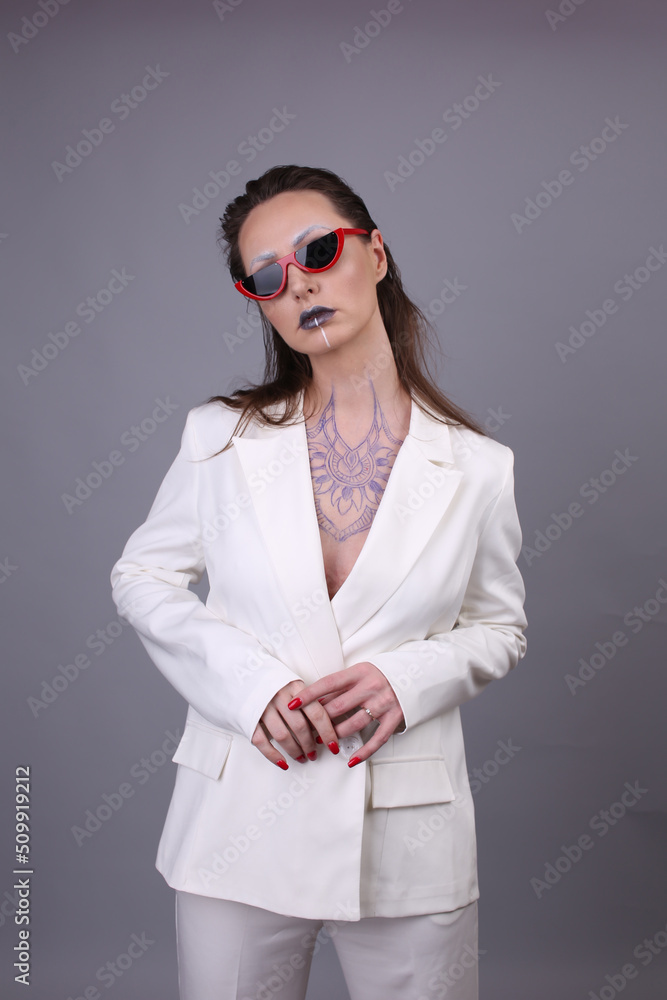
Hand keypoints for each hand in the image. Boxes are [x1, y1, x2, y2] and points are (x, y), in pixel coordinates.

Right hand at [251, 679, 342, 768]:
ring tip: (301, 757)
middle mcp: (279, 696)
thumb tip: (326, 720)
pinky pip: (262, 741)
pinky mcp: (249, 717)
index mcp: (294, 687)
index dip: (327, 732)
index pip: (316, 712)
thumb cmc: (271, 680)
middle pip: (300, 727)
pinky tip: (282, 762)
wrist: (241, 671)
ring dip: (294, 750)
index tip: (333, 745)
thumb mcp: (292, 682)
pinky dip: (273, 755)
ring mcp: (263, 707)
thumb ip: (307, 699)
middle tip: (314, 753)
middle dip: (309, 744)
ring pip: (282, 736)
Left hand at [287, 662, 404, 765]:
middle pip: (339, 706)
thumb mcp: (359, 672)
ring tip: (323, 742)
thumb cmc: (379, 675)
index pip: (328, 683)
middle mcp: (371, 686)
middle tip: (306, 730)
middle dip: (320, 721)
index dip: (309, 695)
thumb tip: (314, 701)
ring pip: (354, 724)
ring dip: (336, 735)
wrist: (413, 674)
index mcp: (359, 672)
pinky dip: (364, 751)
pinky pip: (377, 738)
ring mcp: (384, 703)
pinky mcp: (395, 717)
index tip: (292, 704)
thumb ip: (340, 685)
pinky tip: (351, 760)